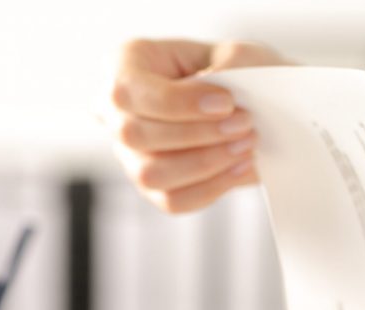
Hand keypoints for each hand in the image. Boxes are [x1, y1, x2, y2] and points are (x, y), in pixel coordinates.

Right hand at [107, 39, 289, 212]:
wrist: (250, 107)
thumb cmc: (236, 72)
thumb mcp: (239, 54)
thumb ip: (231, 62)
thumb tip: (216, 85)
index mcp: (124, 64)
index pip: (129, 91)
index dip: (177, 102)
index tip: (226, 103)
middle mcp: (114, 112)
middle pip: (134, 134)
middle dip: (197, 134)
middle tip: (245, 124)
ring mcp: (128, 153)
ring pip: (151, 174)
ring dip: (206, 163)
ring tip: (247, 146)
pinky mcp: (151, 187)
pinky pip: (173, 200)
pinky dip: (212, 187)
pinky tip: (241, 167)